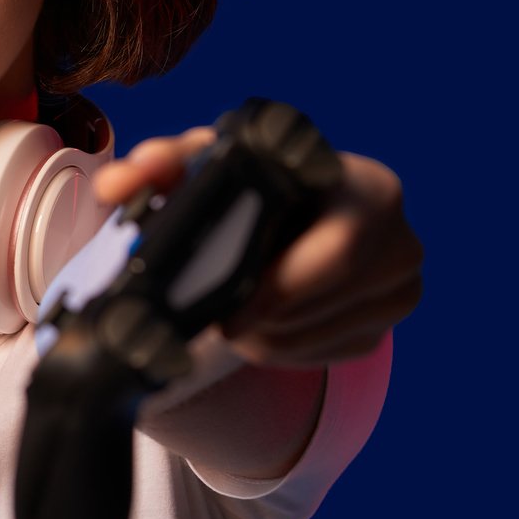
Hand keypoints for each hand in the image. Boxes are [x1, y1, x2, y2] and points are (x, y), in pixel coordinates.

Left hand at [92, 126, 422, 367]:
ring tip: (237, 313)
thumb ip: (162, 164)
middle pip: (328, 300)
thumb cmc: (252, 184)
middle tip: (221, 319)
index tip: (229, 311)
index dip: (282, 285)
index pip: (342, 247)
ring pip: (323, 335)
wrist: (294, 217)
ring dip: (267, 337)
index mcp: (366, 184)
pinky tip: (264, 322)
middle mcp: (399, 232)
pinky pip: (330, 354)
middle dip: (265, 315)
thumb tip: (117, 185)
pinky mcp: (386, 324)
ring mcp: (401, 284)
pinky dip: (285, 349)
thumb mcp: (210, 165)